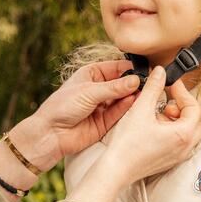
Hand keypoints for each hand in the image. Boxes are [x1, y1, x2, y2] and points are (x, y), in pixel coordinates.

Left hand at [7, 60, 144, 171]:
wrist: (51, 133)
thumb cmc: (62, 106)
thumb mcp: (89, 91)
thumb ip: (114, 87)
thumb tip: (136, 80)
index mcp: (91, 75)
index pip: (116, 68)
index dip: (129, 68)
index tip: (145, 70)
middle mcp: (98, 89)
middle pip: (122, 84)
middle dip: (134, 83)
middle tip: (148, 82)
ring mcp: (102, 106)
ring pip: (123, 99)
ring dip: (133, 96)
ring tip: (144, 92)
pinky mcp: (105, 122)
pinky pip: (120, 113)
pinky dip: (128, 108)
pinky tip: (135, 101)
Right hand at [87, 67, 200, 189]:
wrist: (116, 169)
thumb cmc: (127, 144)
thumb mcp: (141, 109)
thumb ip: (154, 87)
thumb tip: (160, 72)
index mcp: (183, 135)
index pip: (194, 107)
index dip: (182, 92)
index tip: (170, 84)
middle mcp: (186, 147)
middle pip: (196, 120)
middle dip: (183, 106)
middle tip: (167, 100)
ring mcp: (179, 156)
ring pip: (188, 130)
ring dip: (177, 118)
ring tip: (157, 113)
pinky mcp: (170, 160)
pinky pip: (180, 140)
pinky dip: (172, 129)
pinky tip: (153, 126)